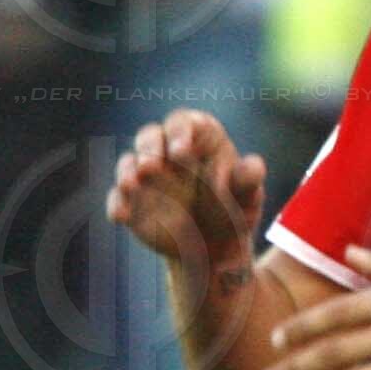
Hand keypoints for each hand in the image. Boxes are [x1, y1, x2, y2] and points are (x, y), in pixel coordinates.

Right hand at [108, 110, 266, 267]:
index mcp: (200, 141)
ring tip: (133, 185)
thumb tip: (253, 166)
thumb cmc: (235, 212)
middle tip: (152, 167)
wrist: (217, 248)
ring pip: (129, 161)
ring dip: (127, 171)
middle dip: (149, 147)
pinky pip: (117, 197)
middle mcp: (169, 152)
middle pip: (150, 135)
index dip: (181, 131)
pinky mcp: (132, 201)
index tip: (182, 151)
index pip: (185, 122)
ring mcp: (148, 176)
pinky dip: (117, 203)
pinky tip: (121, 216)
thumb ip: (249, 179)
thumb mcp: (248, 197)